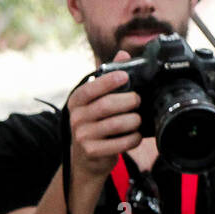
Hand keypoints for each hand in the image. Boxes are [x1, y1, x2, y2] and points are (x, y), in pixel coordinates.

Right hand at [68, 50, 142, 181]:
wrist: (86, 159)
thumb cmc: (96, 124)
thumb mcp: (97, 102)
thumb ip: (109, 79)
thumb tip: (123, 54)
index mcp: (77, 101)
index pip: (91, 88)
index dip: (109, 81)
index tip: (125, 76)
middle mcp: (76, 117)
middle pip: (108, 105)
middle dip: (129, 101)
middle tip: (138, 100)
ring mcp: (82, 135)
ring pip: (117, 124)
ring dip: (134, 120)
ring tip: (137, 119)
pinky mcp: (92, 151)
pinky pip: (121, 143)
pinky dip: (133, 138)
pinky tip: (135, 136)